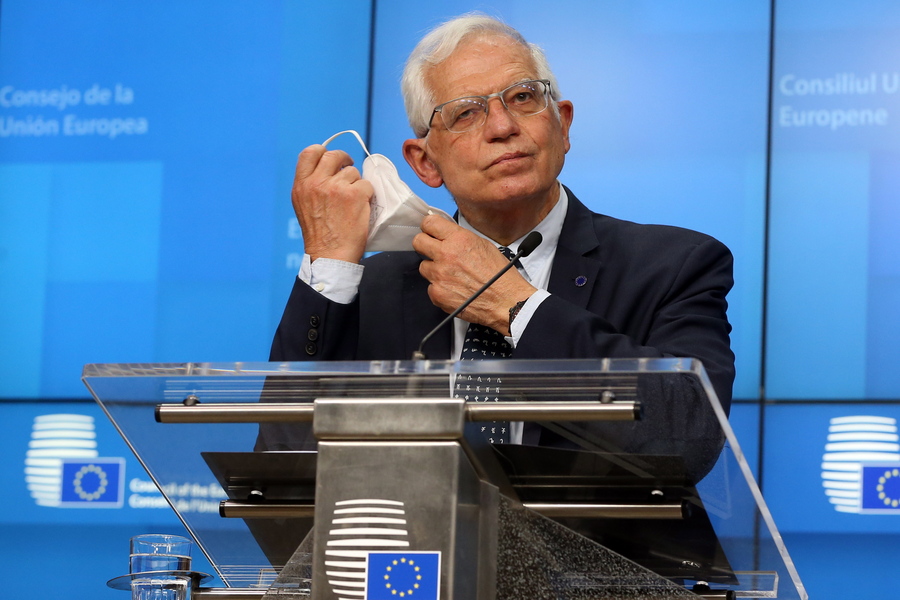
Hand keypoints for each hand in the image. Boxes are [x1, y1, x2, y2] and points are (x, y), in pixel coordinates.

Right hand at [291, 144, 373, 262]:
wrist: (329, 255)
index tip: (332, 160)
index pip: (310, 152)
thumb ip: (312, 185)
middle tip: (349, 169)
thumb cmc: (319, 235)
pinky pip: (366, 185)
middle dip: (345, 160)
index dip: (323, 151)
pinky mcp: (355, 195)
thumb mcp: (303, 205)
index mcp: (301, 185)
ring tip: (352, 202)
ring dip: (356, 184)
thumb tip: (327, 169)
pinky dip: (367, 195)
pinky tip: (360, 208)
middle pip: (334, 156)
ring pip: (353, 172)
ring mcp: (336, 187)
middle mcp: (317, 183)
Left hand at [413, 215, 535, 333]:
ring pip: (424, 267)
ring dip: (434, 269)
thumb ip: (460, 238)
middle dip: (425, 245)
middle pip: (418, 242)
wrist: (505, 302)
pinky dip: (440, 288)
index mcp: (459, 240)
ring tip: (451, 275)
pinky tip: (454, 289)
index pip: (429, 223)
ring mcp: (439, 276)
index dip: (429, 227)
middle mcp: (446, 255)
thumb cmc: (500, 276)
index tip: (431, 231)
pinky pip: (431, 287)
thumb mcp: (484, 245)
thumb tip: (446, 235)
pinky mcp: (437, 294)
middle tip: (434, 250)